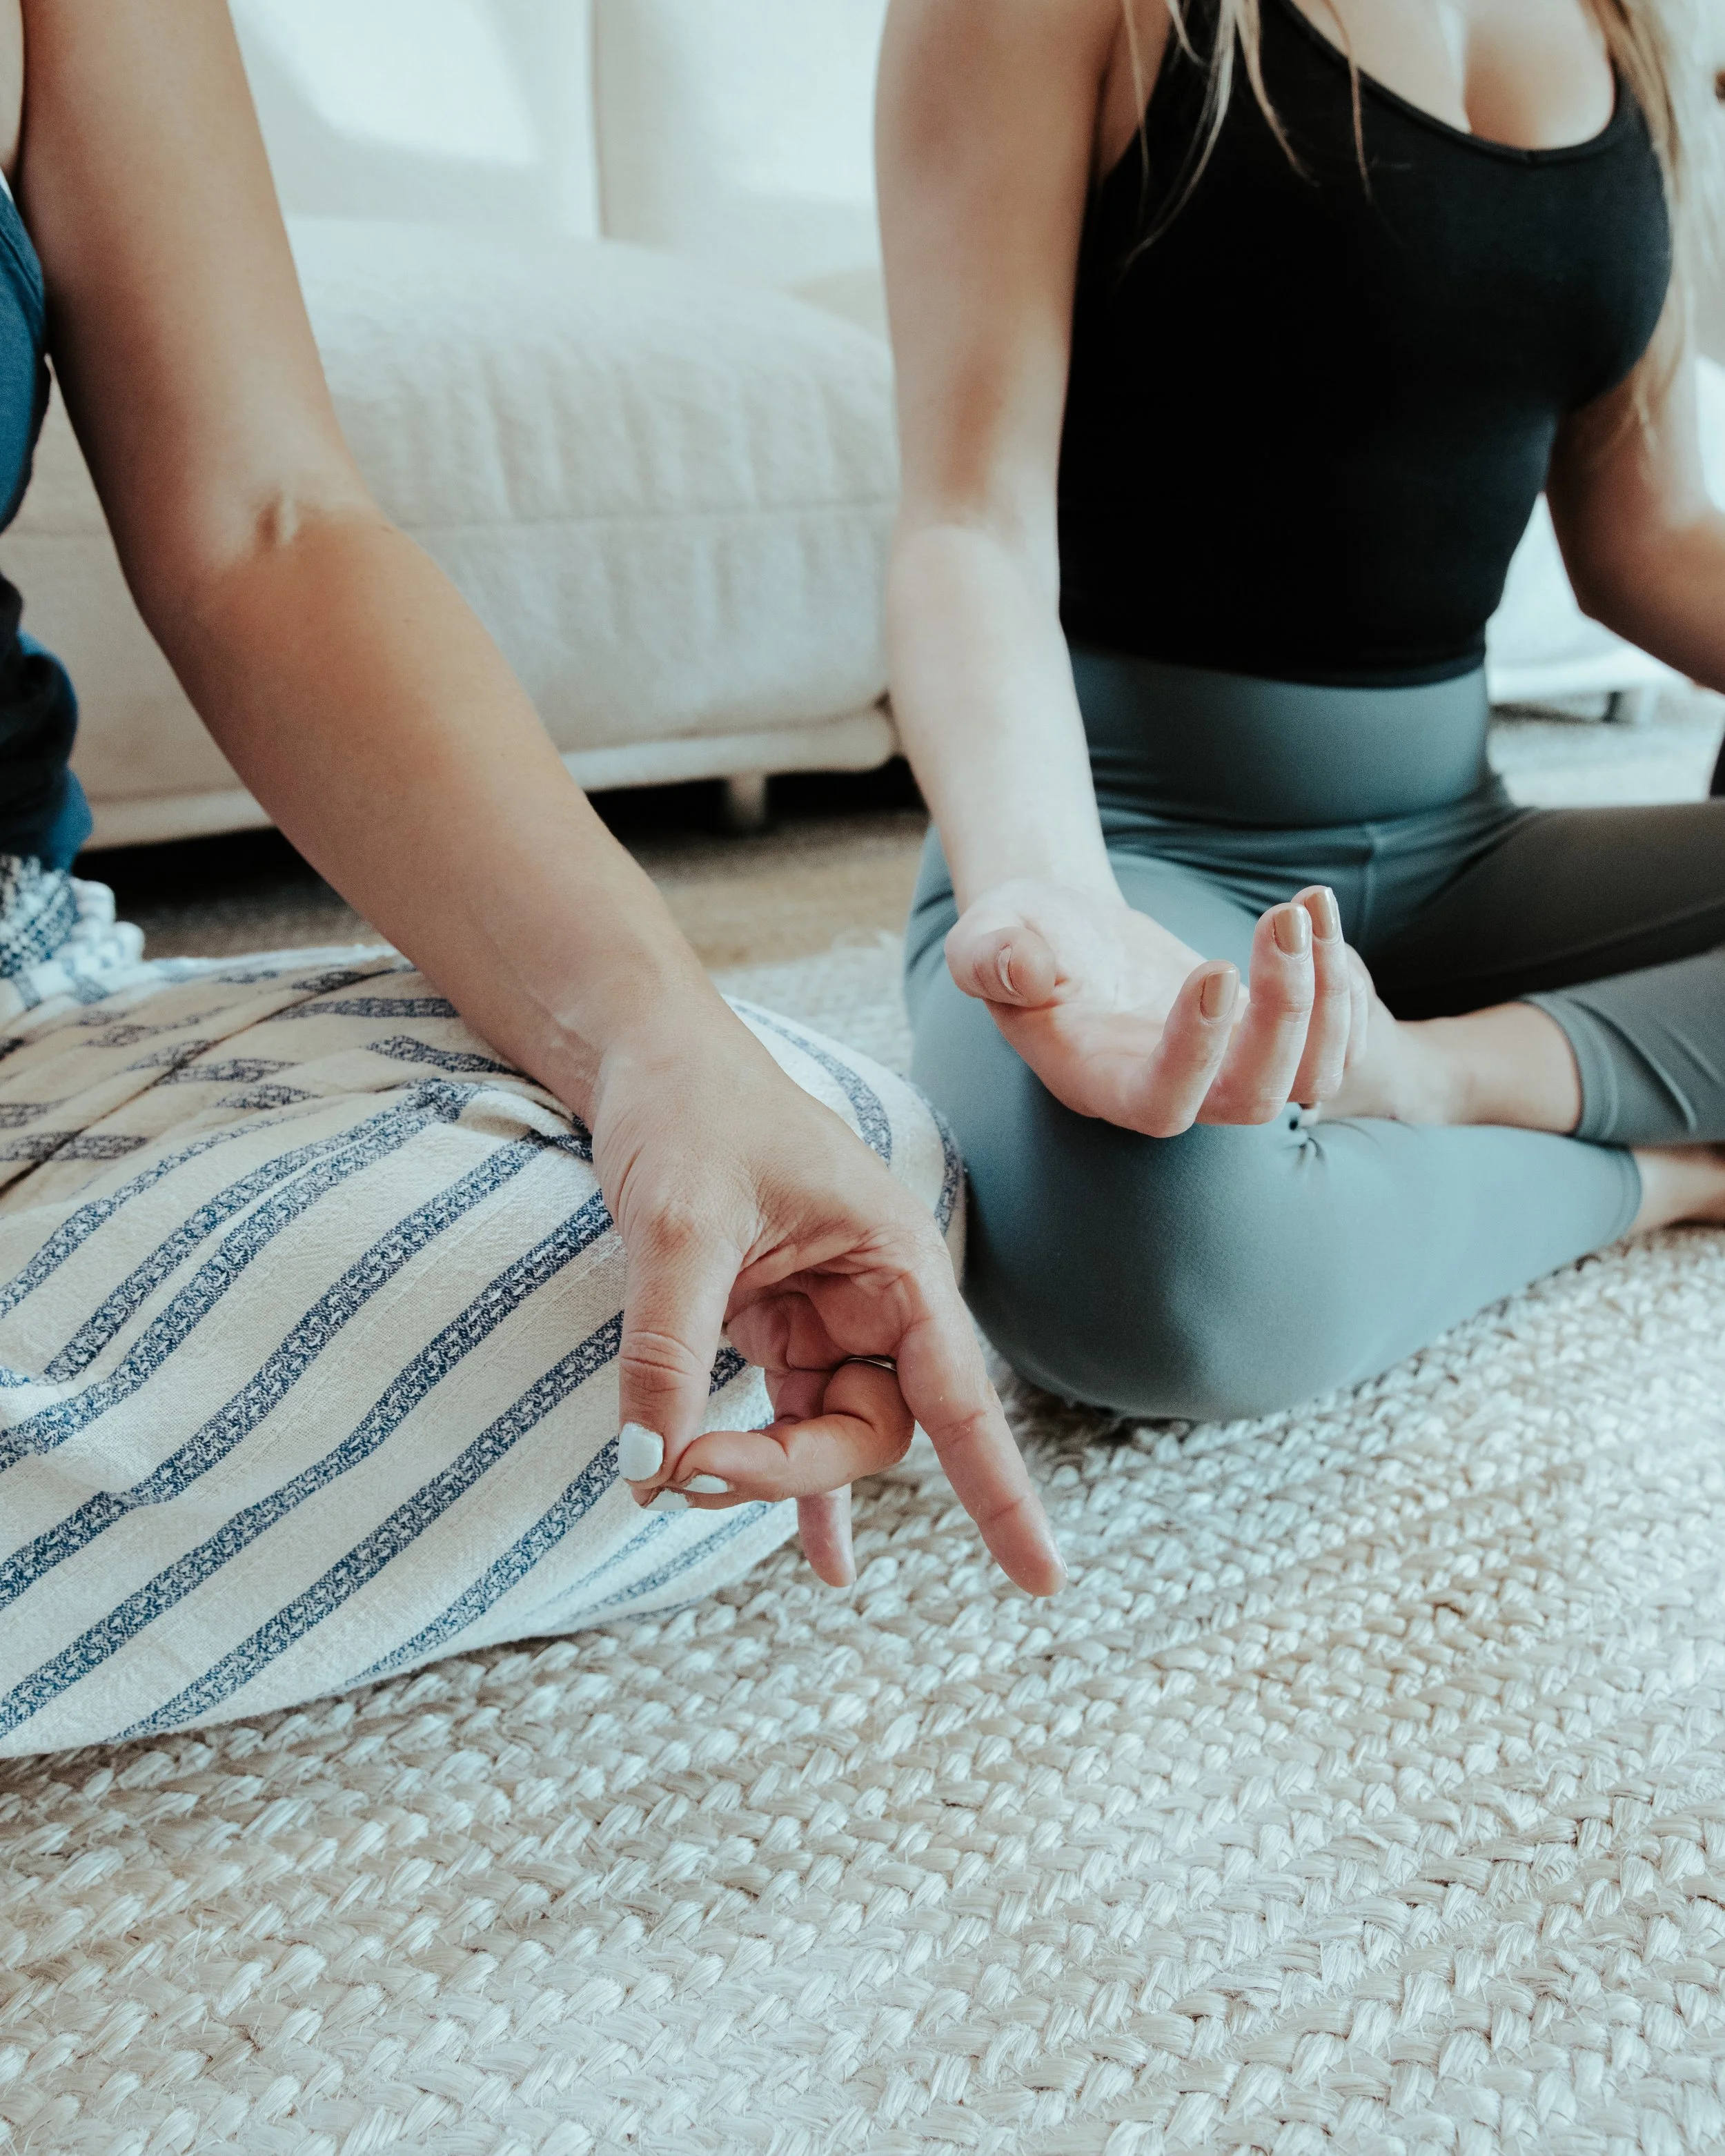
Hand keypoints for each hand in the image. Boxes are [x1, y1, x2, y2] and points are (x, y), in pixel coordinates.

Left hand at [586, 1000, 1063, 1594]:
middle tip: (683, 1470)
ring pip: (822, 1432)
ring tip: (678, 1481)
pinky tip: (825, 1564)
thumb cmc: (689, 1114)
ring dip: (761, 1471)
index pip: (961, 1396)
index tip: (1042, 1580)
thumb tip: (649, 1469)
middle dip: (790, 1467)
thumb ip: (668, 1350)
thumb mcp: (677, 1226)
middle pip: (873, 1429)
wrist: (649, 1060)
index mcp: (895, 1260)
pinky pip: (792, 1421)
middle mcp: (877, 1297)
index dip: (1000, 1491)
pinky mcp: (776, 1328)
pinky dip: (791, 1485)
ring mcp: (826, 1317)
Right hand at [945, 876, 1371, 1135]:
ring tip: (1307, 906)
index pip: (1162, 1102)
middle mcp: (1172, 1091)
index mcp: (1099, 1080)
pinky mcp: (1261, 1039)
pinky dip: (1346, 986)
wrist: (1062, 933)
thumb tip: (1023, 971)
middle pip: (1255, 1099)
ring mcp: (1225, 1070)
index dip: (1198, 1051)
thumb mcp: (984, 936)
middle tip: (1283, 919)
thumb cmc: (1019, 936)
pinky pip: (1335, 1042)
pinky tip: (1318, 916)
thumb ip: (988, 959)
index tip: (1215, 967)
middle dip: (1285, 1014)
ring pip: (1311, 1077)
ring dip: (1328, 996)